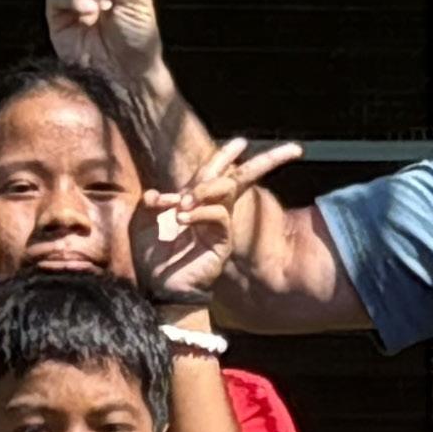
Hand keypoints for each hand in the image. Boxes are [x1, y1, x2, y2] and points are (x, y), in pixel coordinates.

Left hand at [131, 137, 301, 303]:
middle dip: (268, 160)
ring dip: (204, 189)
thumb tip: (157, 193)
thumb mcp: (142, 223)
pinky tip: (182, 218)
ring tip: (181, 204)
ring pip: (227, 190)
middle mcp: (212, 209)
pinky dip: (201, 212)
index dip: (228, 155)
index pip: (216, 171)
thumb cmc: (152, 257)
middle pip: (241, 177)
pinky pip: (219, 216)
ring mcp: (220, 225)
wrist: (159, 287)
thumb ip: (151, 203)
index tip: (241, 143)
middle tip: (290, 149)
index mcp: (195, 201)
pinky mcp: (222, 242)